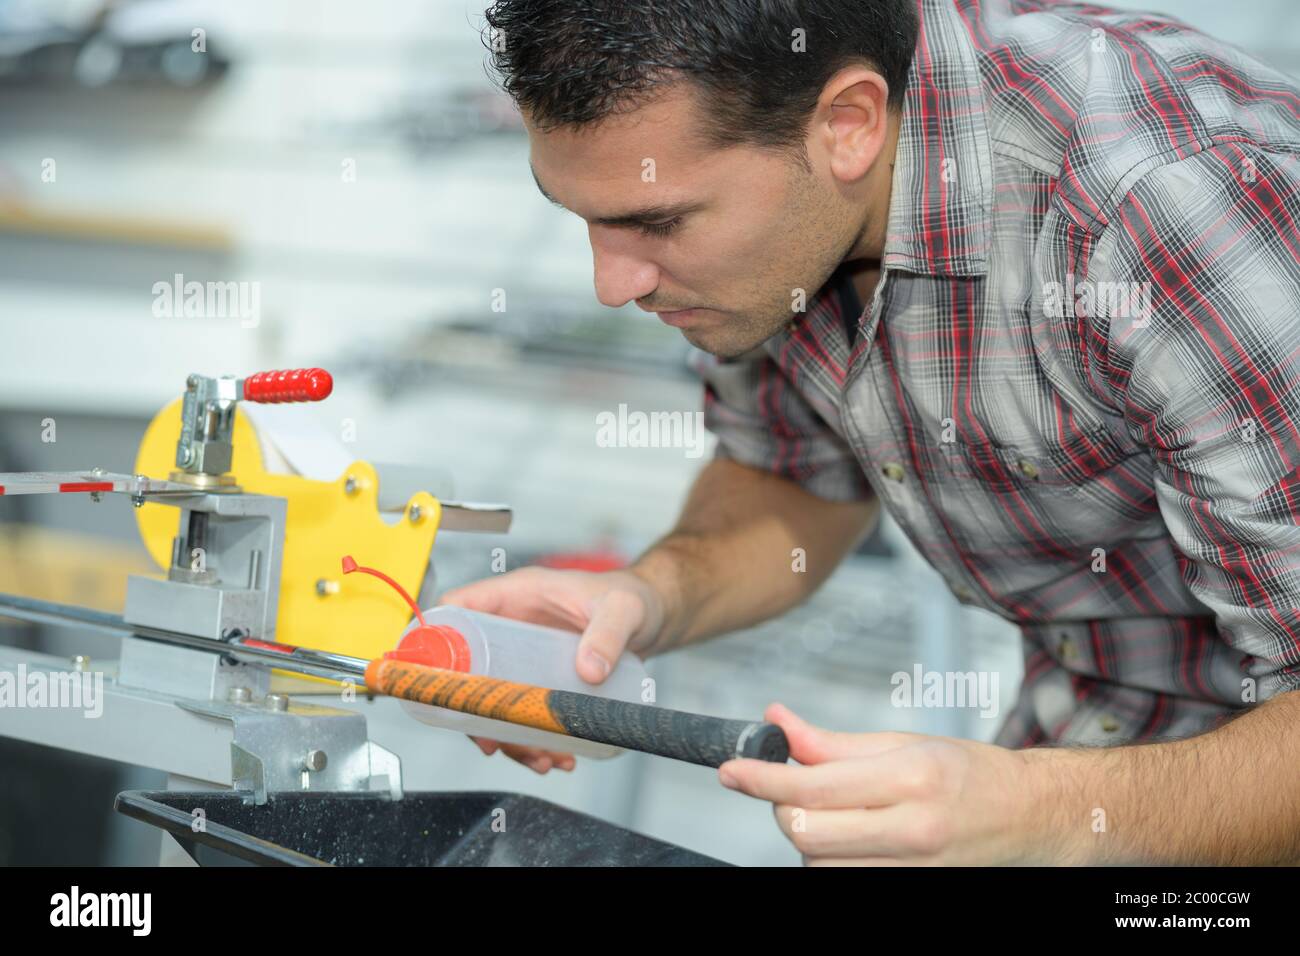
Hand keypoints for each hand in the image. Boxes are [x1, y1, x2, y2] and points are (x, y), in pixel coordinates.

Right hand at [439, 565, 666, 773]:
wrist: (653, 617)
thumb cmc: (632, 597)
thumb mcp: (622, 611)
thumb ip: (608, 634)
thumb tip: (589, 670)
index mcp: (517, 595)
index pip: (458, 607)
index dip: (435, 639)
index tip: (435, 680)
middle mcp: (512, 624)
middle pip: (468, 668)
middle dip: (476, 712)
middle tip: (497, 744)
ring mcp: (523, 654)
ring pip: (493, 698)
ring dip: (509, 735)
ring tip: (541, 760)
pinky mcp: (538, 678)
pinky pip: (521, 710)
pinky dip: (533, 738)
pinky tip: (557, 755)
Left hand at [718, 703, 1055, 864]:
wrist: (1029, 817)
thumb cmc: (968, 772)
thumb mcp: (902, 742)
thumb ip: (832, 742)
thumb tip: (776, 721)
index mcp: (911, 778)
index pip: (813, 786)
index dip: (762, 778)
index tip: (731, 769)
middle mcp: (913, 829)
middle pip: (806, 832)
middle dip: (782, 807)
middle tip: (788, 787)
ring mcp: (913, 869)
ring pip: (818, 863)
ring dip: (806, 836)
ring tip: (832, 811)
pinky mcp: (910, 890)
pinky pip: (841, 880)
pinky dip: (829, 859)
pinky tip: (847, 836)